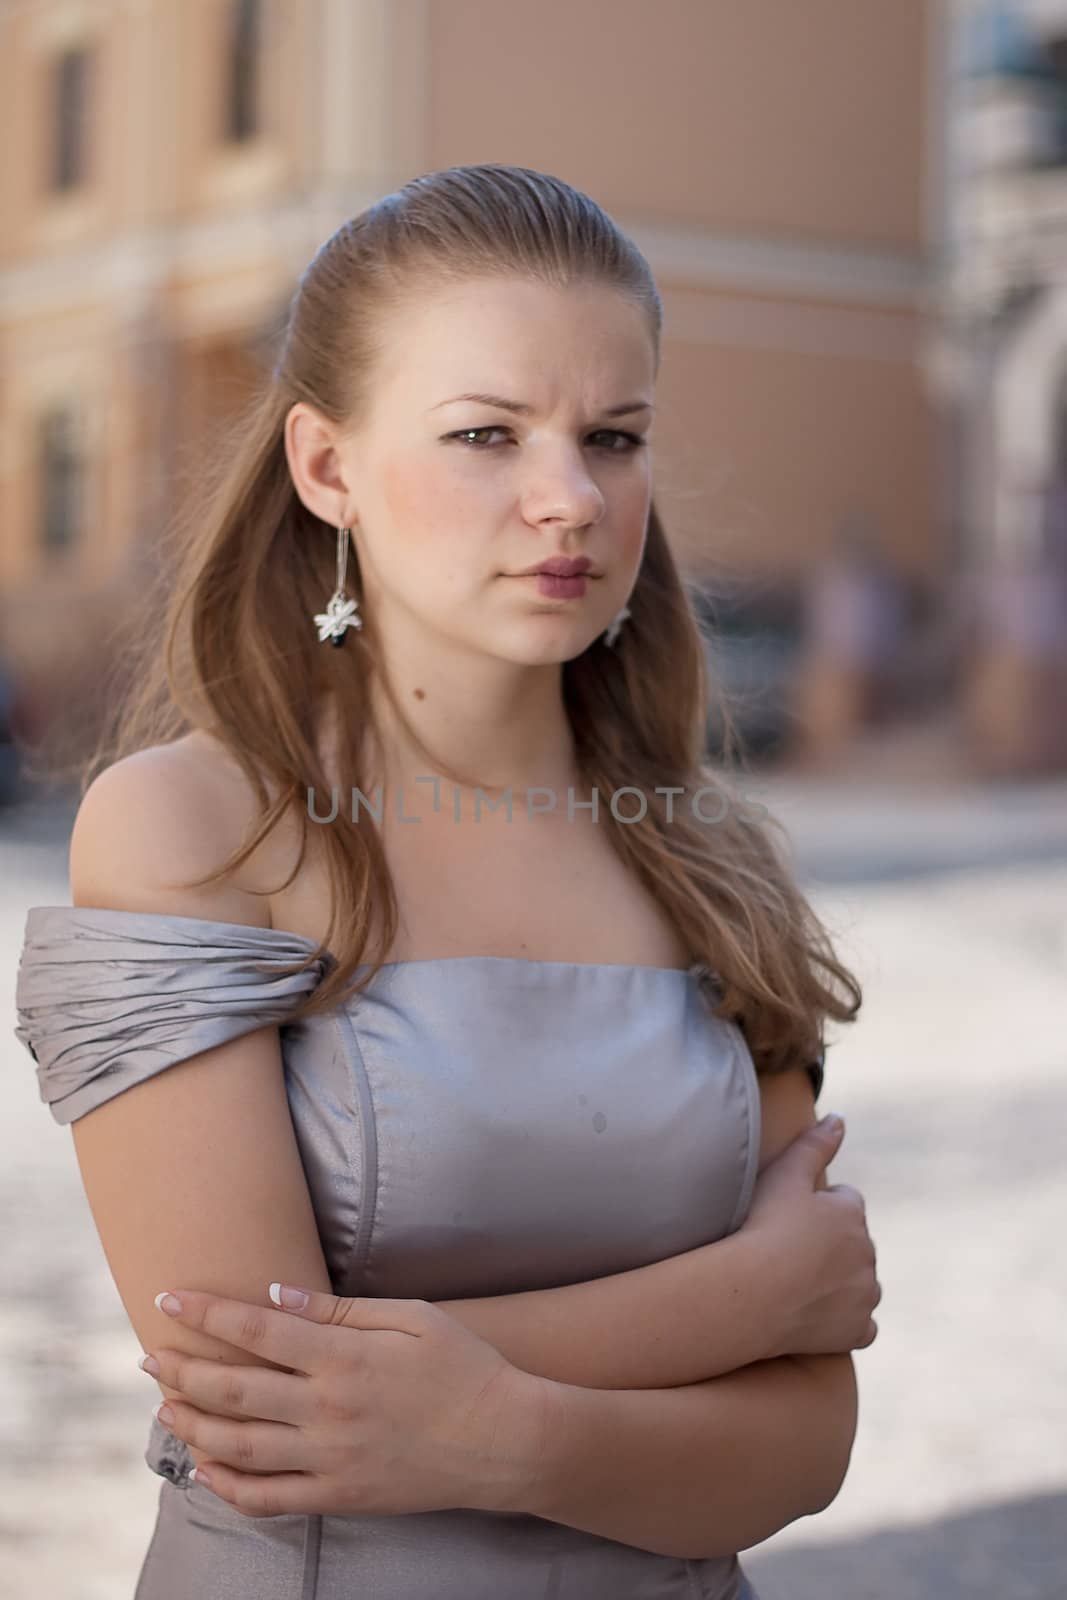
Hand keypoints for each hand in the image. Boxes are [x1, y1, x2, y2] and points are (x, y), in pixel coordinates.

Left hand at [141, 1286, 553, 1518]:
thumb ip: (341, 1308)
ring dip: (192, 1423)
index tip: (168, 1298)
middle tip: (148, 1356)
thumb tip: (276, 1296)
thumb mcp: (412, 1317)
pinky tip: (206, 1467)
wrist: (505, 1442)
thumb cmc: (465, 1366)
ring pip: (237, 1445)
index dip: (205, 1313)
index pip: (255, 1330)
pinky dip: (227, 1486)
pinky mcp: (340, 1496)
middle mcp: (327, 1408)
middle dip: (181, 1368)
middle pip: (233, 1387)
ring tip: (165, 1405)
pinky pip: (268, 1498)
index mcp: (344, 1356)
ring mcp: (330, 1457)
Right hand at [741, 1115, 881, 1359]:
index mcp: (853, 1213)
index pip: (845, 1203)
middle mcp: (868, 1252)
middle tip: (791, 1251)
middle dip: (832, 1245)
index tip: (790, 1219)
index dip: (816, 1209)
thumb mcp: (785, 1173)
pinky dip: (846, 1321)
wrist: (755, 1291)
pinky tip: (820, 1316)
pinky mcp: (858, 1330)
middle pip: (853, 1243)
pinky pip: (861, 1325)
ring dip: (842, 1281)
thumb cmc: (764, 1226)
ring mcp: (865, 1294)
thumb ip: (815, 1143)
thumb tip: (840, 1119)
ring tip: (801, 1284)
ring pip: (861, 1283)